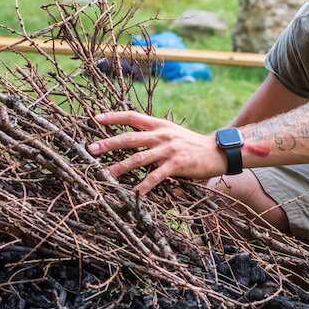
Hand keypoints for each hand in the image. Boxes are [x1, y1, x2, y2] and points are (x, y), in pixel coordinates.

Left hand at [87, 110, 225, 193]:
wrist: (217, 151)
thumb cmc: (191, 144)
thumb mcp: (171, 133)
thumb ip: (153, 135)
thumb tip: (131, 140)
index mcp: (159, 124)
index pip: (132, 116)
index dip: (114, 117)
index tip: (96, 118)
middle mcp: (162, 134)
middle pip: (130, 137)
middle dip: (109, 143)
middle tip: (91, 149)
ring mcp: (169, 149)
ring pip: (139, 158)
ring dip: (120, 167)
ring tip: (106, 174)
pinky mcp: (177, 165)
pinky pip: (156, 177)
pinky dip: (144, 186)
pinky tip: (134, 193)